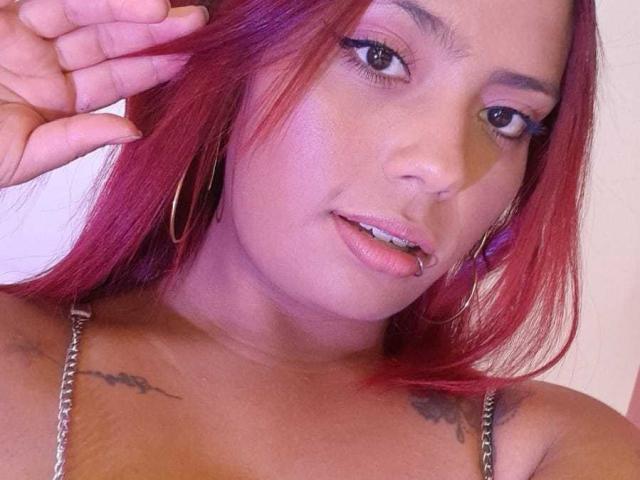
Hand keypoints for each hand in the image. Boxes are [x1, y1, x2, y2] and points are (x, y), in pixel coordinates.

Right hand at [0, 0, 208, 187]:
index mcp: (57, 100)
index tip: (190, 61)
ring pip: (83, 12)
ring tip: (164, 11)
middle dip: (153, 33)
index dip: (153, 68)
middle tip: (196, 26)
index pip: (116, 79)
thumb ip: (75, 140)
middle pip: (109, 41)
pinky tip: (130, 2)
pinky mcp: (0, 11)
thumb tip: (133, 132)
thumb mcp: (22, 155)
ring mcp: (25, 34)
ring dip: (124, 8)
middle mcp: (47, 63)